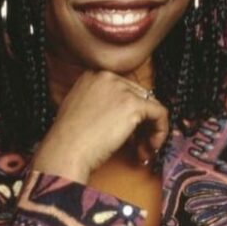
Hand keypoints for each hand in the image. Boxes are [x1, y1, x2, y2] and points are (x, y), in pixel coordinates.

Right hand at [30, 69, 168, 183]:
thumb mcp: (79, 108)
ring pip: (150, 105)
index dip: (128, 112)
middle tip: (138, 144)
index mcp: (93, 75)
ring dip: (150, 129)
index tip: (127, 130)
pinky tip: (151, 145)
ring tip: (143, 148)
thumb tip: (123, 115)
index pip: (124, 89)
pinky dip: (160, 130)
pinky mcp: (133, 105)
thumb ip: (100, 102)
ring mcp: (121, 89)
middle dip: (141, 122)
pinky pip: (160, 114)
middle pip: (138, 96)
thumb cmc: (68, 138)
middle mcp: (108, 76)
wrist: (65, 150)